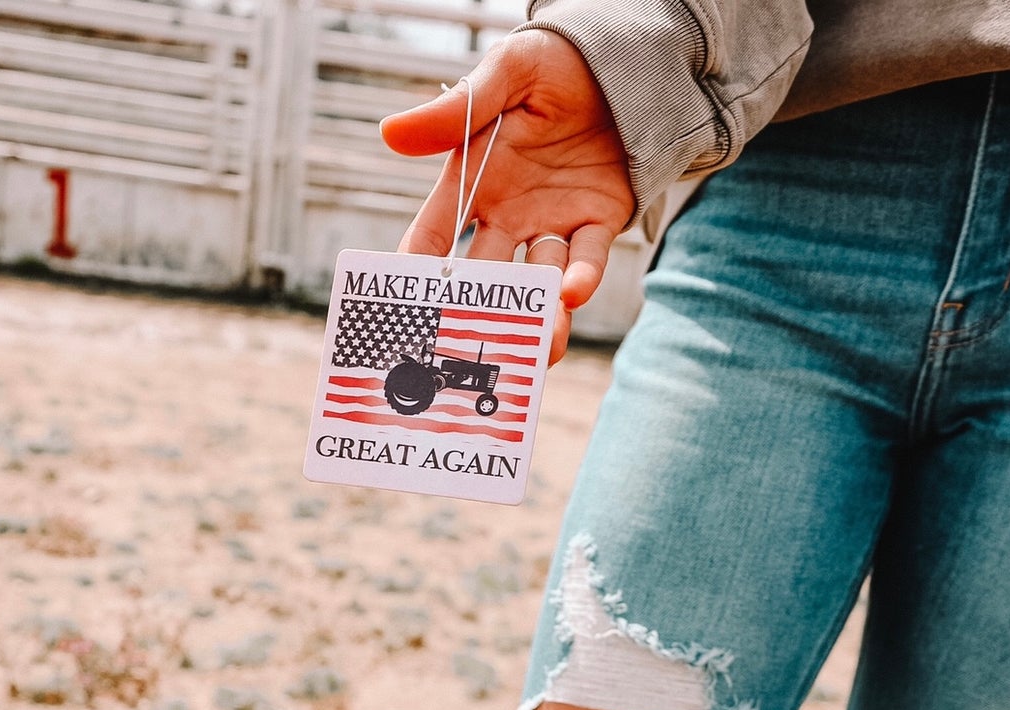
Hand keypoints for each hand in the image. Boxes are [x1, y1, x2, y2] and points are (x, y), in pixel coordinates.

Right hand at [382, 32, 635, 363]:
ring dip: (535, 318)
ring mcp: (551, 223)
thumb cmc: (552, 64)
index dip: (417, 272)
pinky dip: (580, 278)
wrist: (618, 60)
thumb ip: (454, 111)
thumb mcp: (503, 74)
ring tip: (534, 347)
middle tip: (462, 350)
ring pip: (537, 283)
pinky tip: (572, 294)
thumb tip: (390, 133)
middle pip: (484, 276)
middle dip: (474, 315)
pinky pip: (587, 258)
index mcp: (474, 182)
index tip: (401, 311)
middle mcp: (508, 214)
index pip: (435, 237)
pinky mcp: (597, 222)